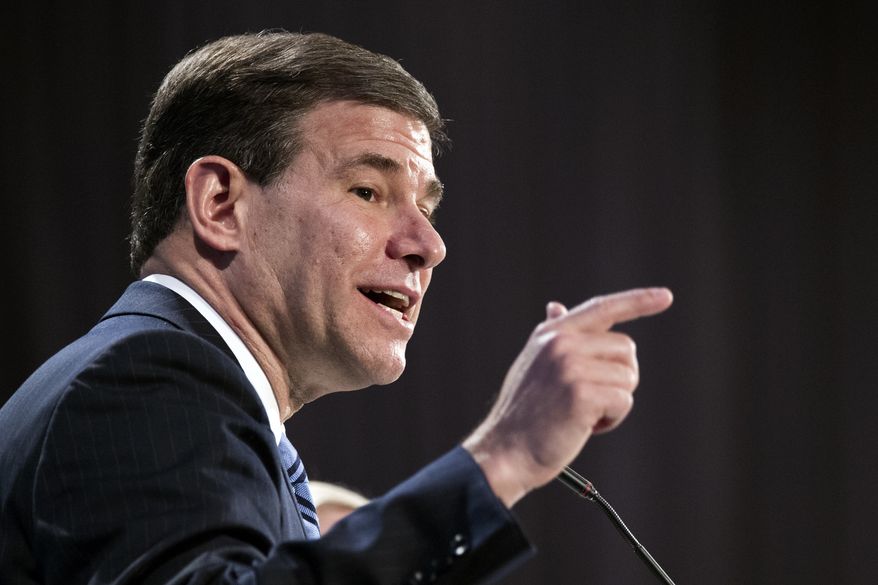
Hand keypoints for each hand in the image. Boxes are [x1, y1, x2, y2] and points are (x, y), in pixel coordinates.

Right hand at [463, 287, 672, 506]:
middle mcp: (561, 343)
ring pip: (628, 378)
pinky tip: (586, 427)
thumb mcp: (534, 364)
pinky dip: (613, 419)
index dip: (637, 301)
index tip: (665, 297)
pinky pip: (624, 401)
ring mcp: (570, 366)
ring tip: (582, 415)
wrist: (506, 451)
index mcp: (552, 333)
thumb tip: (557, 307)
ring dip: (615, 402)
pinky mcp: (581, 393)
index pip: (602, 308)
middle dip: (618, 378)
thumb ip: (554, 337)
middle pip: (626, 350)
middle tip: (589, 401)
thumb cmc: (525, 413)